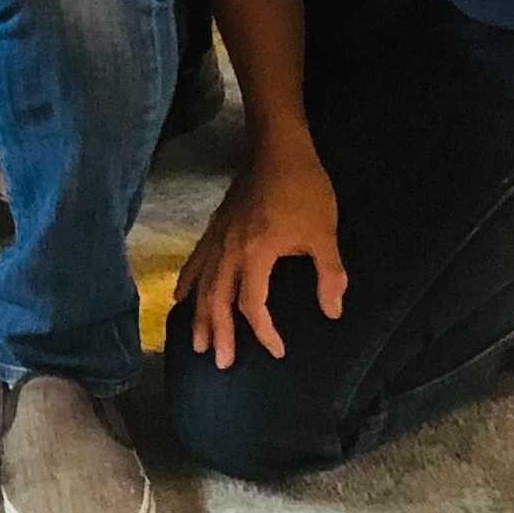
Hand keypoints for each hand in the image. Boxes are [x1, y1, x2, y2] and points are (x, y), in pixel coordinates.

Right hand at [180, 138, 346, 365]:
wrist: (279, 149)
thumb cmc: (304, 190)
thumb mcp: (324, 233)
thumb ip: (329, 275)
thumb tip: (333, 312)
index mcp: (256, 252)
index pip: (252, 303)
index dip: (263, 330)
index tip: (278, 350)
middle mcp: (230, 248)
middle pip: (217, 299)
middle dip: (218, 332)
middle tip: (220, 363)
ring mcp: (218, 237)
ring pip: (201, 283)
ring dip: (198, 315)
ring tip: (196, 343)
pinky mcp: (215, 227)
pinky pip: (195, 261)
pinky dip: (187, 282)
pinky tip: (180, 298)